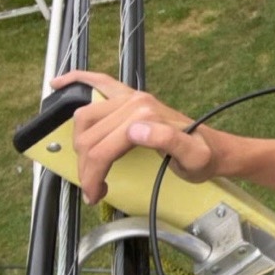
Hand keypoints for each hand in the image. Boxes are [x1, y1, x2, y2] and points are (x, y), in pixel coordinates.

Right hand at [50, 71, 219, 204]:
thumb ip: (167, 142)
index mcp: (145, 115)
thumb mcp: (193, 158)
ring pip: (85, 120)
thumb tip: (134, 131)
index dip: (93, 175)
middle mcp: (135, 101)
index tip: (96, 194)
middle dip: (86, 167)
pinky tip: (60, 84)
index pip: (102, 148)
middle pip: (89, 136)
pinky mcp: (130, 97)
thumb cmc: (204, 158)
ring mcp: (131, 97)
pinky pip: (99, 82)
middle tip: (95, 188)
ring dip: (80, 145)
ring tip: (92, 169)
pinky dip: (78, 80)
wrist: (215, 149)